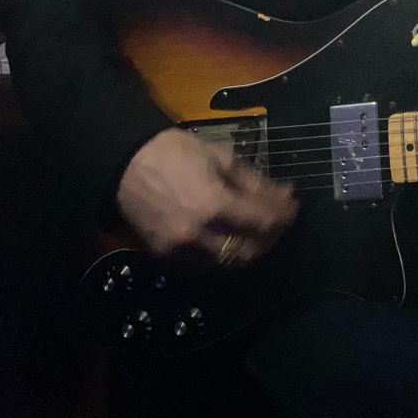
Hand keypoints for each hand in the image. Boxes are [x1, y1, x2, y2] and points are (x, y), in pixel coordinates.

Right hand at [115, 127, 297, 266]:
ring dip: (247, 249)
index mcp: (214, 205)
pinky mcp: (165, 257)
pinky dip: (221, 255)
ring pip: (226, 264)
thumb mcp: (220, 157)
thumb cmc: (174, 151)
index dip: (284, 215)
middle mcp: (199, 235)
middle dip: (270, 237)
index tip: (293, 205)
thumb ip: (253, 181)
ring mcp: (180, 250)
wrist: (125, 162)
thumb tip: (282, 194)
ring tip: (256, 230)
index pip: (263, 221)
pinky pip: (202, 265)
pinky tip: (229, 238)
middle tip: (277, 220)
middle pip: (249, 251)